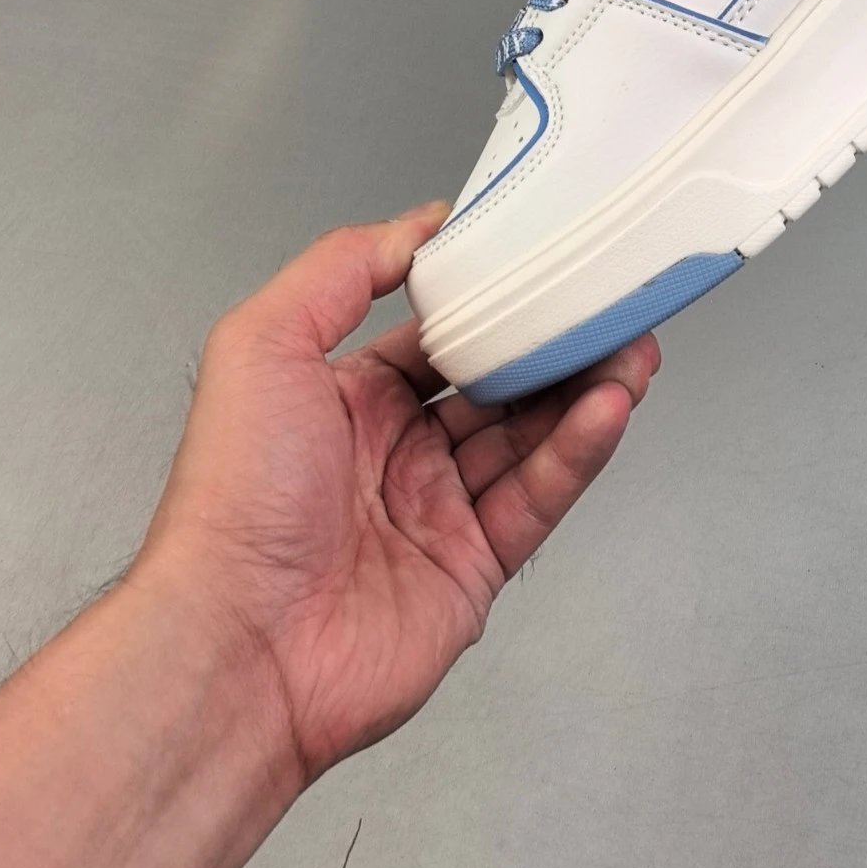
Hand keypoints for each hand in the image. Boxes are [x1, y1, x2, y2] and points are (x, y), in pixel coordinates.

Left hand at [134, 204, 658, 786]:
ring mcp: (438, 513)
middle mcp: (394, 454)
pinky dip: (579, 450)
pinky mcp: (474, 568)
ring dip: (584, 389)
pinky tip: (610, 407)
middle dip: (555, 345)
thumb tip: (419, 225)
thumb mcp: (263, 343)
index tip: (543, 259)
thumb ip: (341, 269)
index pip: (436, 335)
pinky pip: (539, 497)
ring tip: (632, 346)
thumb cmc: (235, 496)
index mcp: (345, 400)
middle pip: (497, 384)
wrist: (239, 642)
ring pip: (531, 436)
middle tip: (611, 304)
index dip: (490, 299)